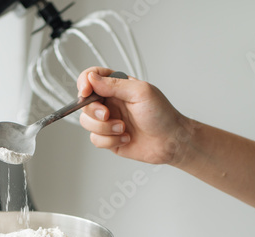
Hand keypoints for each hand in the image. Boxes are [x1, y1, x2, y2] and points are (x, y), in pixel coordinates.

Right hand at [76, 66, 192, 164]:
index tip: (85, 91)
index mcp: (117, 86)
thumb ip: (114, 85)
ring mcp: (108, 121)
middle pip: (85, 103)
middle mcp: (110, 102)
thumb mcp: (140, 92)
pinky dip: (110, 141)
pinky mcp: (109, 138)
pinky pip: (95, 140)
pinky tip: (126, 138)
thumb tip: (92, 79)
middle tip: (109, 115)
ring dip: (104, 128)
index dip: (84, 82)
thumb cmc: (161, 115)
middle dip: (95, 111)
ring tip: (123, 129)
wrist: (170, 141)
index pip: (91, 77)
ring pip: (87, 123)